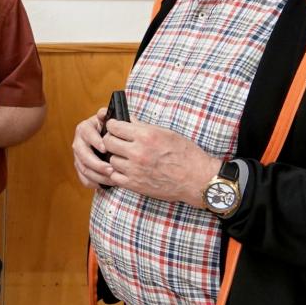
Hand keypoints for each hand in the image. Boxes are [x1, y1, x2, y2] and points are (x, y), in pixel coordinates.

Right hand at [72, 105, 111, 189]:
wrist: (113, 142)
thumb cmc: (116, 130)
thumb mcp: (116, 121)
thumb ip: (111, 117)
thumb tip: (104, 113)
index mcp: (85, 128)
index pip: (87, 133)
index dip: (95, 141)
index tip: (105, 148)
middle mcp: (79, 142)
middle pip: (82, 154)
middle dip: (97, 163)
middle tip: (111, 169)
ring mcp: (78, 156)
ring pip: (84, 168)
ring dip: (98, 175)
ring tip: (113, 179)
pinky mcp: (81, 168)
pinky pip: (84, 179)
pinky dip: (95, 183)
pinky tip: (107, 184)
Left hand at [102, 119, 217, 205]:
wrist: (197, 179)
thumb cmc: (186, 154)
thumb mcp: (167, 133)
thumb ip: (144, 126)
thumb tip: (127, 119)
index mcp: (146, 136)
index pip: (114, 127)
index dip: (113, 126)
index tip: (114, 127)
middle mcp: (138, 152)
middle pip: (108, 142)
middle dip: (111, 139)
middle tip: (117, 141)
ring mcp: (135, 170)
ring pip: (111, 160)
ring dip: (116, 157)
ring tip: (126, 157)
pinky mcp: (135, 185)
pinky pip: (115, 176)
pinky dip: (118, 173)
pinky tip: (126, 169)